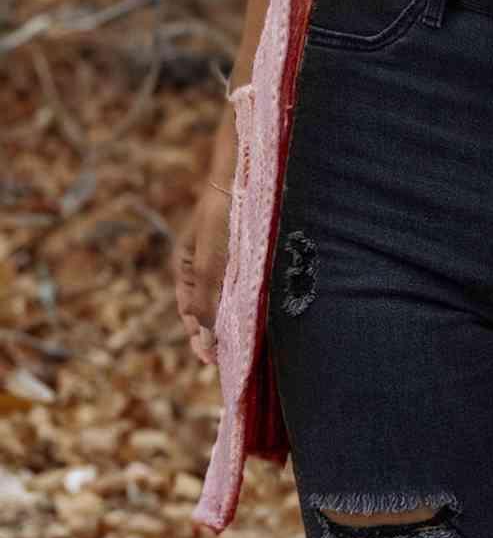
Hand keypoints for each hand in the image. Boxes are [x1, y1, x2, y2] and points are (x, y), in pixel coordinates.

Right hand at [171, 182, 233, 366]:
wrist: (243, 175)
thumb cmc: (221, 216)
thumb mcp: (208, 263)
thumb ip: (205, 300)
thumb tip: (205, 340)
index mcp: (186, 268)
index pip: (190, 313)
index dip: (200, 339)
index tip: (214, 361)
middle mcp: (204, 265)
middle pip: (208, 308)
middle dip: (217, 333)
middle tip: (232, 360)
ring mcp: (225, 257)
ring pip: (227, 297)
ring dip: (235, 319)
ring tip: (248, 344)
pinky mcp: (245, 251)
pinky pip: (243, 283)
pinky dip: (247, 300)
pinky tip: (261, 312)